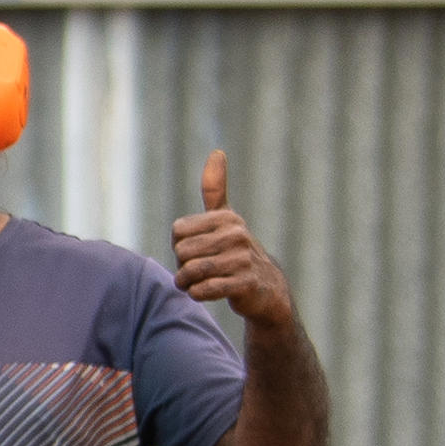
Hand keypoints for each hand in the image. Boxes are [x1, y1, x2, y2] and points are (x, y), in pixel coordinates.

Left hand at [172, 148, 295, 329]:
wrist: (266, 290)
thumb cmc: (236, 252)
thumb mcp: (226, 218)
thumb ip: (216, 189)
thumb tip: (217, 151)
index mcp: (227, 218)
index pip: (178, 232)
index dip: (180, 246)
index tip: (198, 251)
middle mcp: (236, 234)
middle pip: (182, 252)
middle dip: (183, 266)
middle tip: (198, 271)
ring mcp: (243, 259)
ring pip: (191, 271)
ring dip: (187, 283)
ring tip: (195, 284)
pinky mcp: (245, 283)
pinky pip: (205, 289)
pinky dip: (198, 294)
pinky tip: (205, 292)